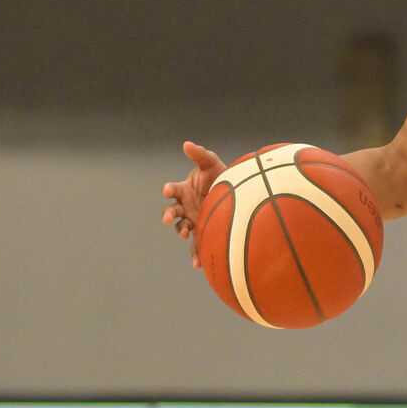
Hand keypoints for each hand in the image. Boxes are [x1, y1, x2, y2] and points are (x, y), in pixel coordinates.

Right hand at [160, 141, 226, 267]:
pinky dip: (195, 254)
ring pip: (181, 228)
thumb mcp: (212, 164)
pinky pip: (195, 245)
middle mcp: (185, 206)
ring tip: (184, 235)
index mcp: (184, 190)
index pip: (172, 190)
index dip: (169, 189)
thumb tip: (186, 143)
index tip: (167, 189)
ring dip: (180, 231)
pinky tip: (198, 264)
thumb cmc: (222, 176)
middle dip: (168, 215)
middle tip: (168, 218)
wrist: (239, 194)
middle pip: (171, 211)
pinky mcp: (202, 233)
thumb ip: (200, 155)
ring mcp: (193, 220)